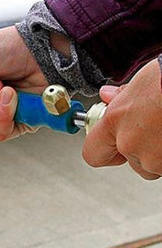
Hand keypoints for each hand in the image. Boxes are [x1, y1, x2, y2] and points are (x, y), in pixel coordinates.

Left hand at [82, 58, 161, 179]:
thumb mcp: (141, 81)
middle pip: (131, 160)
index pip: (92, 153)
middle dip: (141, 147)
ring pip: (154, 165)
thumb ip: (121, 96)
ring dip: (160, 152)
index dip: (103, 150)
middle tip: (154, 126)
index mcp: (115, 121)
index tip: (110, 143)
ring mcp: (156, 158)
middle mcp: (131, 143)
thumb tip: (108, 96)